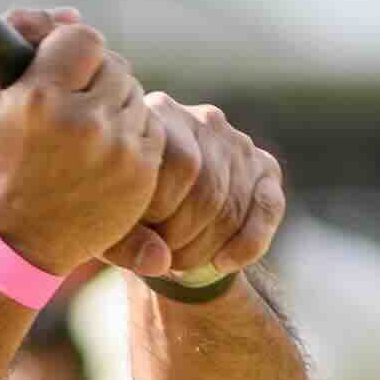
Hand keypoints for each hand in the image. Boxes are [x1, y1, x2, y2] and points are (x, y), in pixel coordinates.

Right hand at [0, 15, 169, 282]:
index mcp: (41, 97)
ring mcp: (118, 149)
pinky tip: (103, 150)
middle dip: (94, 77)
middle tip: (72, 103)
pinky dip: (130, 132)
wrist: (21, 236)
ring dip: (113, 103)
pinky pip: (151, 126)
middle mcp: (85, 121)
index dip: (71, 48)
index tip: (60, 68)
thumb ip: (17, 36)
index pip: (84, 37)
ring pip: (135, 93)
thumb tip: (71, 14)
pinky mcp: (142, 173)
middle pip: (115, 64)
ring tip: (85, 130)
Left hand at [112, 94, 285, 286]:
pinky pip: (269, 208)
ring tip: (180, 263)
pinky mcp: (265, 168)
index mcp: (160, 115)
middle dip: (183, 235)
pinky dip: (248, 244)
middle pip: (208, 186)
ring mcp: (238, 144)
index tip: (144, 236)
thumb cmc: (123, 209)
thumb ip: (124, 242)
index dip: (164, 211)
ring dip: (208, 246)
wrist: (154, 209)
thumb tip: (160, 261)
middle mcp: (203, 121)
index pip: (181, 164)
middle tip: (162, 257)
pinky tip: (222, 264)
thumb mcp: (111, 222)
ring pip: (233, 203)